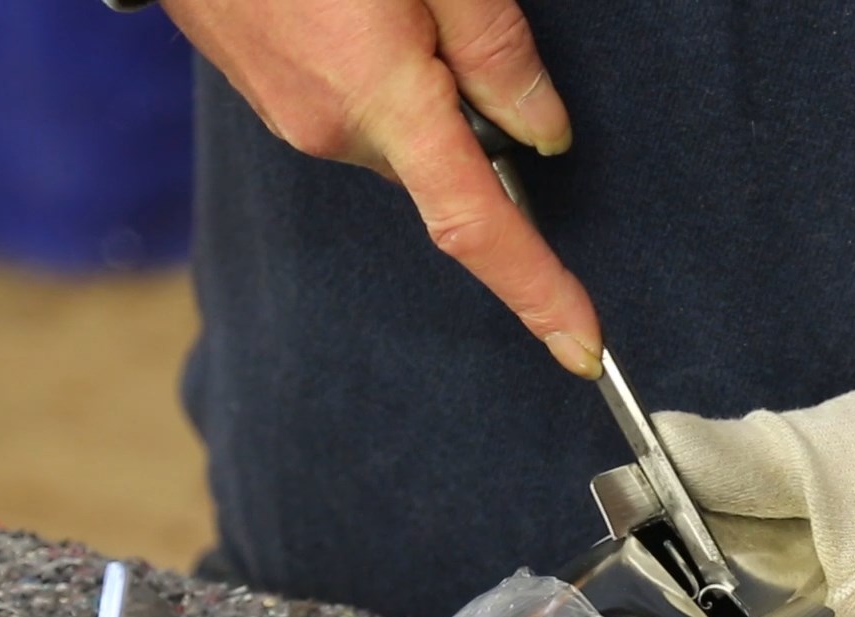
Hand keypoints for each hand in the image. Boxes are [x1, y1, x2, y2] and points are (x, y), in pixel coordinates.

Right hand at [160, 0, 603, 375]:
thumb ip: (495, 46)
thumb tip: (545, 130)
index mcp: (382, 101)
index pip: (477, 225)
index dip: (538, 291)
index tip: (580, 345)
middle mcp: (333, 130)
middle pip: (446, 162)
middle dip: (474, 113)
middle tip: (449, 17)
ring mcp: (295, 119)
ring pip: (404, 131)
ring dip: (424, 82)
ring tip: (389, 0)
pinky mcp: (274, 100)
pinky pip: (359, 110)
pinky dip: (383, 74)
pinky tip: (358, 8)